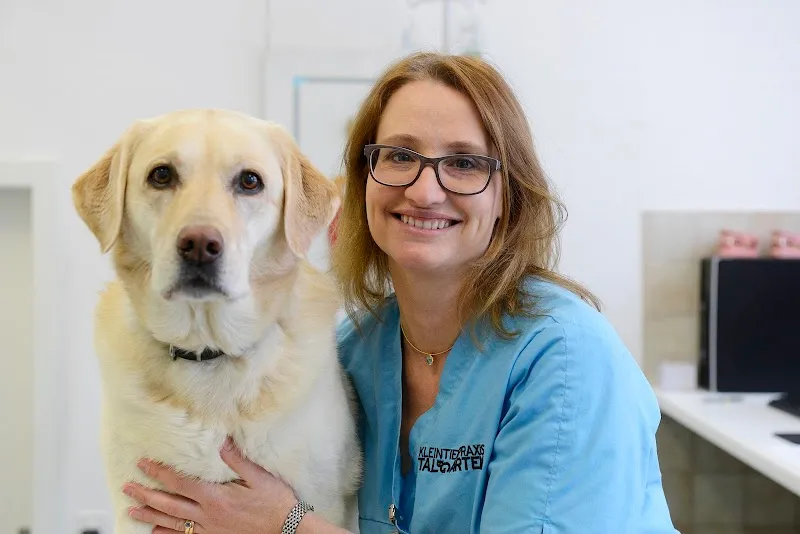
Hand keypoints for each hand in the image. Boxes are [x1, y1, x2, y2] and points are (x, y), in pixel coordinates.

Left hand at [123, 437, 297, 533]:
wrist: (285, 529)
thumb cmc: (275, 502)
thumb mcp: (259, 476)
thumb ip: (237, 460)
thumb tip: (221, 442)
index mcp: (216, 497)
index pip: (180, 483)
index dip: (160, 474)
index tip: (144, 465)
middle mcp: (207, 515)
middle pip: (169, 504)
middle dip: (146, 495)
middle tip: (128, 488)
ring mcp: (209, 529)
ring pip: (172, 523)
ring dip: (150, 516)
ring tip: (131, 511)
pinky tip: (155, 533)